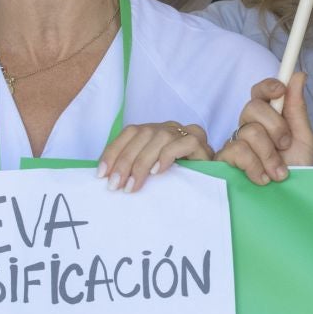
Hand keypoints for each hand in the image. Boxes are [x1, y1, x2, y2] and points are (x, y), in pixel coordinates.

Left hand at [97, 120, 211, 191]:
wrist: (211, 181)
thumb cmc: (178, 177)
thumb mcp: (150, 170)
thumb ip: (133, 166)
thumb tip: (105, 175)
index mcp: (154, 130)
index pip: (130, 132)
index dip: (113, 151)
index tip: (101, 174)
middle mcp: (169, 127)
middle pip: (142, 134)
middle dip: (124, 161)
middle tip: (115, 186)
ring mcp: (186, 132)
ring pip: (160, 137)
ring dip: (142, 162)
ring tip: (133, 186)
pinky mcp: (200, 142)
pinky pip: (183, 142)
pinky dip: (167, 156)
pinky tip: (158, 172)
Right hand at [216, 74, 312, 184]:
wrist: (290, 202)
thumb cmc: (296, 172)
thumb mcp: (303, 140)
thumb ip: (297, 108)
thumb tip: (298, 75)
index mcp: (269, 118)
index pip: (260, 92)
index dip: (268, 86)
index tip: (280, 90)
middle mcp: (249, 127)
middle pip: (253, 107)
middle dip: (275, 127)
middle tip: (285, 146)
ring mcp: (236, 144)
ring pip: (248, 131)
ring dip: (269, 154)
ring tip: (279, 173)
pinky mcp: (224, 161)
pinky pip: (237, 150)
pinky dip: (255, 165)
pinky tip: (263, 179)